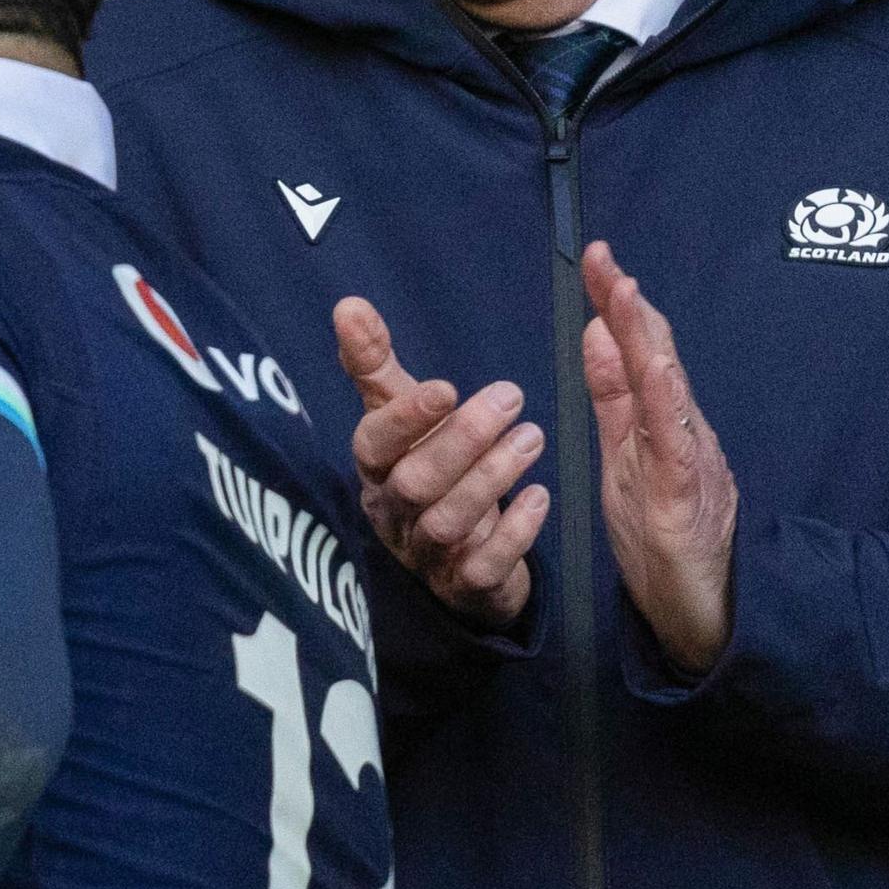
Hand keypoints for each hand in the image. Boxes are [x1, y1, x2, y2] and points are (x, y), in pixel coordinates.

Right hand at [337, 294, 550, 623]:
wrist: (455, 557)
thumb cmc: (427, 467)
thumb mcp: (400, 415)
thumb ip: (375, 363)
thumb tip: (347, 303)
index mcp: (375, 470)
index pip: (372, 445)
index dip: (404, 420)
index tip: (445, 387)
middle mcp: (394, 514)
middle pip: (414, 483)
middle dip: (461, 441)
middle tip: (511, 396)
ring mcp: (428, 555)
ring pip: (447, 523)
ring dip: (490, 478)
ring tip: (532, 436)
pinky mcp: (466, 586)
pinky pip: (483, 567)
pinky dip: (513, 534)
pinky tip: (540, 498)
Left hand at [579, 242, 739, 671]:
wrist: (703, 608)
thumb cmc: (661, 533)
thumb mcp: (624, 453)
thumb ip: (614, 395)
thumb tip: (599, 331)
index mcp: (658, 421)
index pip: (637, 352)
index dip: (618, 305)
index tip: (595, 259)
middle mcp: (680, 431)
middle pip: (656, 359)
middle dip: (630, 307)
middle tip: (605, 259)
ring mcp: (688, 462)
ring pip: (669, 392)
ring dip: (649, 343)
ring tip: (628, 297)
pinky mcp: (686, 500)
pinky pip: (678, 447)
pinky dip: (668, 408)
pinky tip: (658, 375)